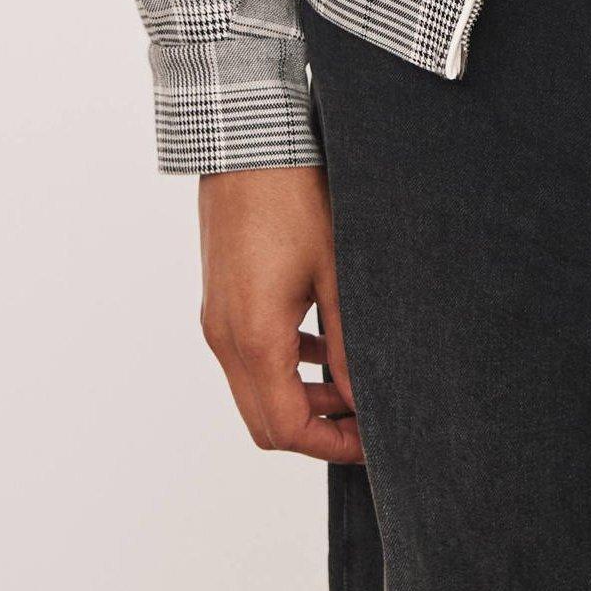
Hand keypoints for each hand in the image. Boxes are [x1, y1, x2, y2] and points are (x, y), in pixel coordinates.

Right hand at [197, 163, 364, 462]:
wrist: (247, 143)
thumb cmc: (295, 198)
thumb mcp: (338, 273)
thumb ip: (350, 344)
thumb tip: (366, 396)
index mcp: (254, 338)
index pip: (286, 428)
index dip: (333, 446)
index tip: (373, 443)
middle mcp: (225, 338)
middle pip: (265, 421)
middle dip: (318, 430)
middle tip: (367, 419)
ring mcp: (217, 320)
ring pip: (256, 391)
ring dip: (302, 399)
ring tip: (353, 383)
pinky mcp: (221, 302)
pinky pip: (249, 357)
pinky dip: (285, 367)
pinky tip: (324, 345)